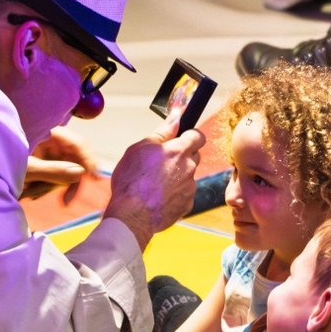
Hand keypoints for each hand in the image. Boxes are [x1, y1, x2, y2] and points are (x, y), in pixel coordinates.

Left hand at [25, 127, 97, 203]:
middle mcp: (52, 142)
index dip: (89, 160)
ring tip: (30, 193)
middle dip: (67, 182)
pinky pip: (54, 178)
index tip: (94, 178)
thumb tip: (81, 173)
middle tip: (66, 202)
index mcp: (50, 134)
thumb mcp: (27, 168)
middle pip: (75, 161)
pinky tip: (30, 193)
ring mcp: (47, 154)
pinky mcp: (43, 165)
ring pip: (65, 173)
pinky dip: (45, 188)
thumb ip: (54, 171)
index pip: (78, 144)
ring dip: (51, 187)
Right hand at [104, 119, 204, 249]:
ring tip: (155, 184)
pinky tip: (158, 197)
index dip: (190, 136)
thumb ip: (162, 132)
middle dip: (182, 157)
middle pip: (194, 156)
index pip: (198, 136)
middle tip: (162, 163)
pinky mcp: (187, 205)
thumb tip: (176, 117)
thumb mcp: (141, 148)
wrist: (132, 215)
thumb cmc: (132, 180)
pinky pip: (184, 194)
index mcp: (179, 151)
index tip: (181, 139)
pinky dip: (175, 194)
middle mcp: (189, 168)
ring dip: (177, 176)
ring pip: (188, 176)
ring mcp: (190, 188)